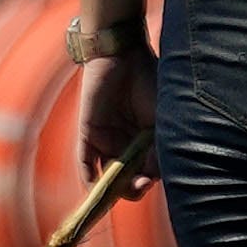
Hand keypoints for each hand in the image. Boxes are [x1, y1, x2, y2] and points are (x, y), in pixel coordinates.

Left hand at [71, 47, 156, 194]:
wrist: (122, 56)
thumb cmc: (149, 82)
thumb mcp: (160, 118)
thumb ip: (158, 147)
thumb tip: (153, 176)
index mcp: (147, 141)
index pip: (147, 172)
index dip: (147, 181)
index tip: (148, 182)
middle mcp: (127, 144)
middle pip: (127, 178)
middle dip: (131, 188)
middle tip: (137, 186)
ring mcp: (107, 140)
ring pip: (107, 174)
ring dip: (111, 188)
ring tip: (118, 191)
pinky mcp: (87, 134)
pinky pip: (85, 162)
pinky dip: (89, 178)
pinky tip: (95, 190)